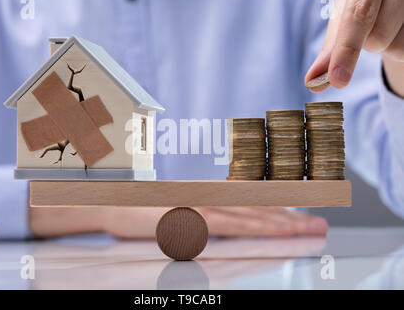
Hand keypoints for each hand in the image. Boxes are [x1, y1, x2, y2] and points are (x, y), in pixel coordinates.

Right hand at [102, 206, 326, 238]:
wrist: (113, 206)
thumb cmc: (140, 214)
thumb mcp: (174, 219)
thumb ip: (200, 224)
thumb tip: (219, 234)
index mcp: (207, 197)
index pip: (249, 203)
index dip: (277, 209)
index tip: (300, 216)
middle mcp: (210, 198)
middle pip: (257, 207)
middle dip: (291, 217)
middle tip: (318, 224)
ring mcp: (204, 206)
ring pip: (251, 214)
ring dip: (282, 222)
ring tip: (308, 230)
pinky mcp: (194, 217)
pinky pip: (233, 223)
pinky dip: (257, 227)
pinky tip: (276, 231)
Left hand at [306, 0, 403, 91]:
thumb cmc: (364, 0)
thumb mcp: (344, 14)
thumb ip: (331, 47)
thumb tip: (313, 81)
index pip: (358, 15)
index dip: (346, 49)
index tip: (337, 80)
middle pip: (377, 37)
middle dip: (367, 44)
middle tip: (371, 24)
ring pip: (396, 47)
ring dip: (387, 46)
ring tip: (389, 22)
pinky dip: (400, 48)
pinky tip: (401, 28)